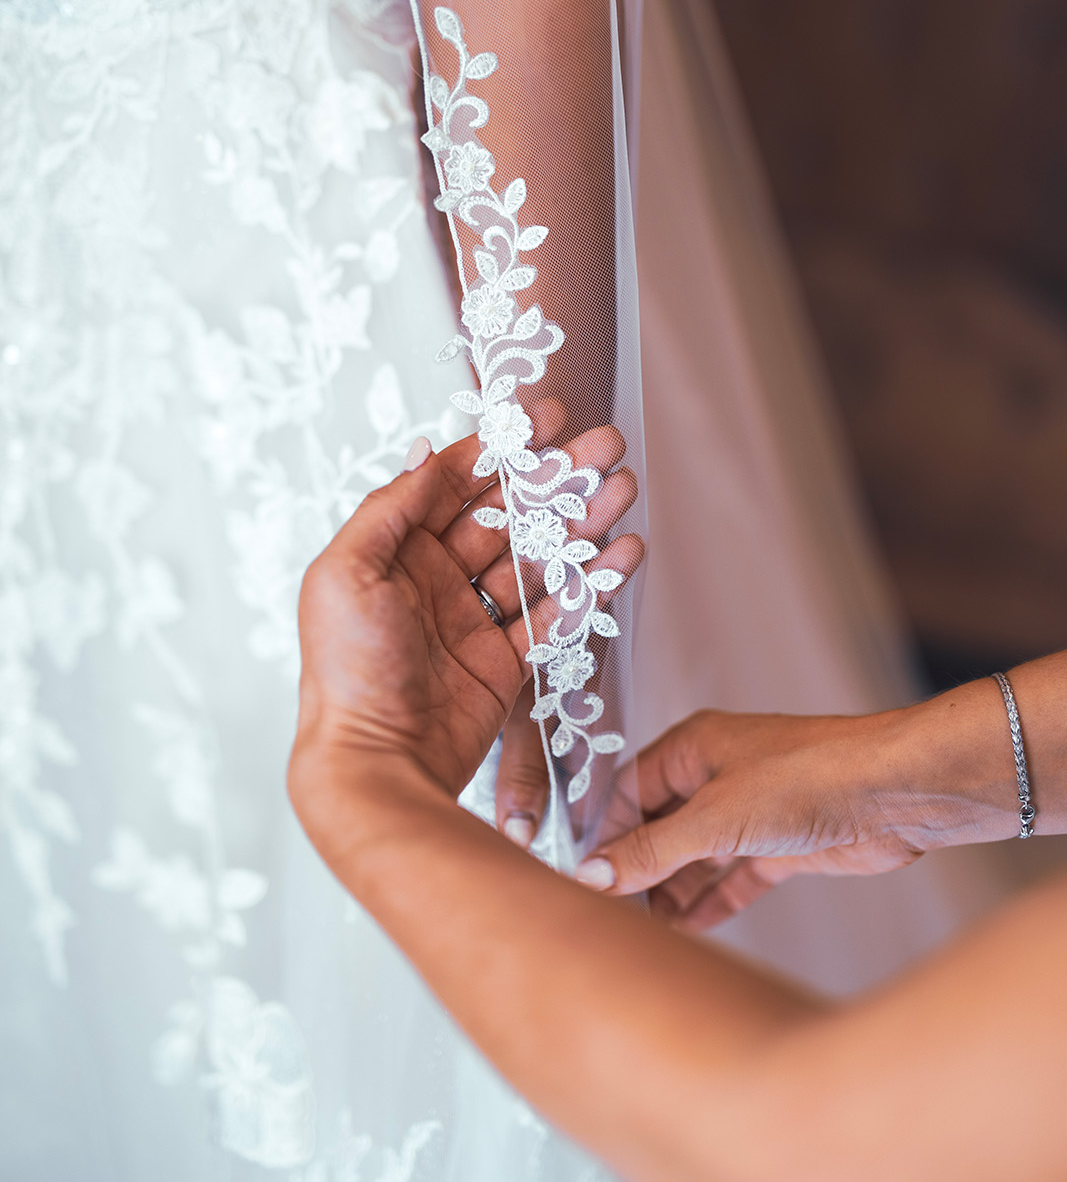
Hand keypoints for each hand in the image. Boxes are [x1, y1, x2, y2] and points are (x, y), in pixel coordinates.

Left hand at [289, 422, 639, 868]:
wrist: (377, 763)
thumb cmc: (347, 669)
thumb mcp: (347, 573)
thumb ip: (389, 507)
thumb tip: (426, 449)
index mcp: (395, 553)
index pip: (455, 486)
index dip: (500, 450)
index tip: (544, 419)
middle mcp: (436, 580)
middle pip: (507, 516)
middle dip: (555, 479)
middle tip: (603, 445)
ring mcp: (475, 621)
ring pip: (538, 558)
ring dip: (583, 522)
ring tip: (624, 488)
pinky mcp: (507, 664)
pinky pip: (556, 613)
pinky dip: (591, 582)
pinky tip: (624, 551)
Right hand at [578, 695, 1018, 928]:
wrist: (899, 791)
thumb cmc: (811, 775)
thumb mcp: (716, 818)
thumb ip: (652, 850)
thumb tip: (594, 874)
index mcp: (692, 748)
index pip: (626, 793)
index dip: (602, 836)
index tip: (579, 880)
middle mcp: (717, 776)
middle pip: (658, 827)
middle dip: (634, 869)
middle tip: (605, 916)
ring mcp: (750, 812)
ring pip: (694, 857)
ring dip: (669, 893)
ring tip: (638, 934)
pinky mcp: (781, 846)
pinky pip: (733, 877)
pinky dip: (710, 902)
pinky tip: (685, 931)